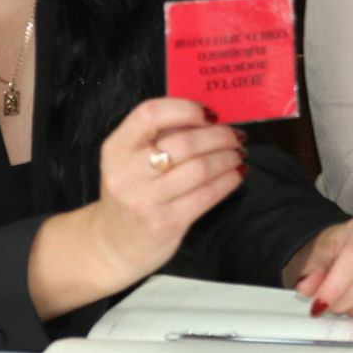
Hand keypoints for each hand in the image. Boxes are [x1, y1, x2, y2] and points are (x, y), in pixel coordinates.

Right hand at [87, 97, 245, 287]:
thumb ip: (160, 135)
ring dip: (228, 157)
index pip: (150, 114)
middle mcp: (126, 173)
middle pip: (185, 143)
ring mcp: (145, 201)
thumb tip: (210, 118)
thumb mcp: (130, 160)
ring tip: (238, 154)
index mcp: (116, 148)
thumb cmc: (132, 192)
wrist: (114, 245)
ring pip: (201, 168)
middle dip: (219, 136)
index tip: (209, 113)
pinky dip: (228, 180)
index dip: (185, 108)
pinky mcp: (166, 223)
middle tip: (235, 136)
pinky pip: (207, 195)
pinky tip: (236, 174)